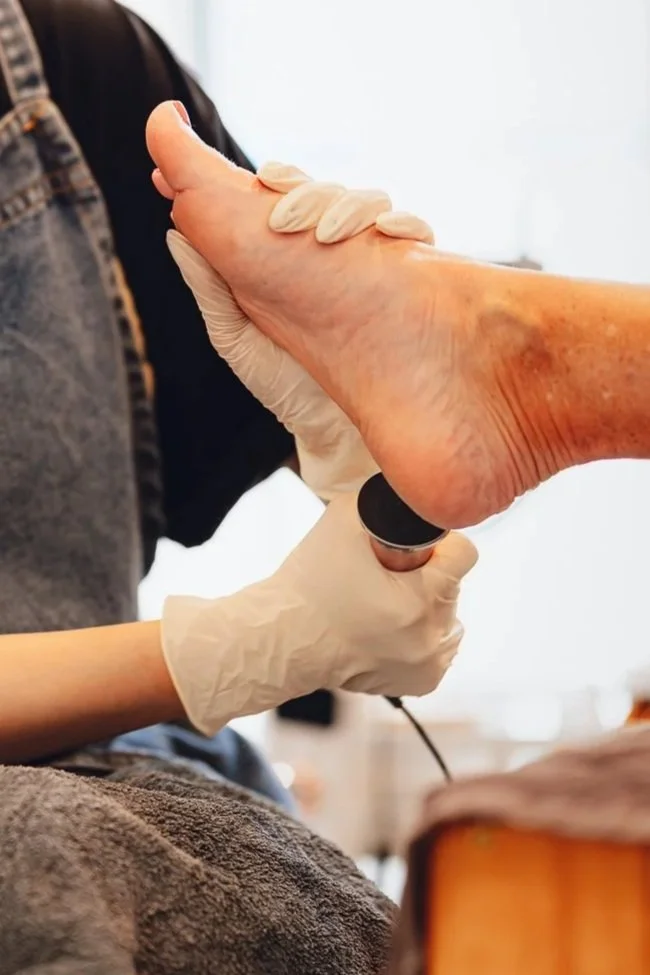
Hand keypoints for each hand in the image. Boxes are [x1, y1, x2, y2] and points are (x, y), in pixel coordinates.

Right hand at [161, 493, 476, 734]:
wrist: (284, 638)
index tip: (413, 548)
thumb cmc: (310, 581)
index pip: (464, 555)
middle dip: (428, 575)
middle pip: (454, 586)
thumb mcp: (343, 519)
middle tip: (388, 575)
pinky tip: (393, 625)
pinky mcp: (423, 681)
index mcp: (419, 599)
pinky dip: (423, 634)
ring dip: (429, 605)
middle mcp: (430, 637)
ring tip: (388, 602)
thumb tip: (411, 486)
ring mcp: (428, 663)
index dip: (439, 544)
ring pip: (450, 617)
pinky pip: (440, 646)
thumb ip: (386, 499)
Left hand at [167, 164, 433, 500]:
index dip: (273, 181)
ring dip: (352, 208)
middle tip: (286, 216)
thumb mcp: (236, 338)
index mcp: (290, 255)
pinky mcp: (411, 278)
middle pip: (329, 192)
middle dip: (310, 193)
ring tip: (328, 233)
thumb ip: (209, 287)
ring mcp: (374, 262)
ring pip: (372, 206)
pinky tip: (388, 237)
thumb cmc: (282, 387)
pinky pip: (417, 235)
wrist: (335, 434)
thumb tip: (175, 231)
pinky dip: (405, 226)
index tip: (254, 182)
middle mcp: (333, 251)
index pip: (286, 198)